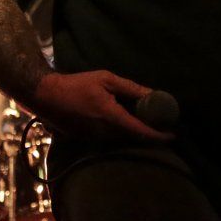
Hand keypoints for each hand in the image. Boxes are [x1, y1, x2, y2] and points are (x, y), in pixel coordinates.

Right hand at [31, 70, 172, 142]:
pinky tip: (121, 120)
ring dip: (133, 132)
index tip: (172, 135)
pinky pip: (110, 138)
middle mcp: (104, 132)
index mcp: (110, 115)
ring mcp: (94, 139)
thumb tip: (153, 94)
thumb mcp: (106, 79)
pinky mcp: (87, 141)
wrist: (47, 96)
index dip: (158, 135)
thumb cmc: (78, 84)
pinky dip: (119, 131)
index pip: (139, 131)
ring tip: (143, 120)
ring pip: (121, 139)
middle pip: (132, 137)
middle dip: (147, 133)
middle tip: (161, 124)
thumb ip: (130, 88)